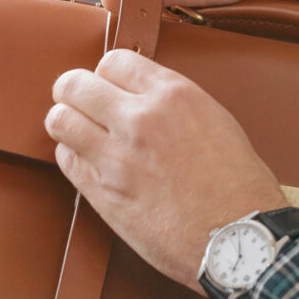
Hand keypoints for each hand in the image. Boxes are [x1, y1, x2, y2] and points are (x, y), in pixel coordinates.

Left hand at [45, 49, 286, 291]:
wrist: (237, 237)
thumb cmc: (238, 185)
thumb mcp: (217, 122)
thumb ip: (175, 105)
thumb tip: (144, 99)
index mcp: (174, 95)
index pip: (113, 61)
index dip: (108, 74)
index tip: (111, 87)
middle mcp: (140, 119)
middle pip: (75, 85)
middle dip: (74, 92)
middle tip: (82, 105)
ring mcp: (116, 157)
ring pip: (60, 120)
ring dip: (66, 123)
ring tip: (80, 133)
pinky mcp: (102, 193)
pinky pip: (66, 159)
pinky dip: (72, 156)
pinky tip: (89, 162)